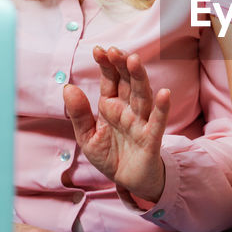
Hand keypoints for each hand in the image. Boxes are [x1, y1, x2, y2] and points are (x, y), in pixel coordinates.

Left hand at [63, 46, 168, 202]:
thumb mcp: (87, 137)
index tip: (99, 50)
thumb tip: (67, 86)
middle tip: (116, 50)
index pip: (110, 80)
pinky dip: (161, 108)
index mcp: (112, 106)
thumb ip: (78, 113)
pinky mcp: (151, 139)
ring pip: (142, 96)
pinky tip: (164, 93)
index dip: (106, 65)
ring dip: (139, 79)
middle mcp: (128, 110)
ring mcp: (141, 122)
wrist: (129, 181)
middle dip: (122, 66)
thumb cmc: (111, 156)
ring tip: (134, 61)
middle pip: (127, 83)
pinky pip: (157, 122)